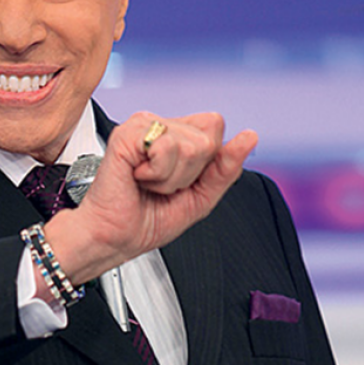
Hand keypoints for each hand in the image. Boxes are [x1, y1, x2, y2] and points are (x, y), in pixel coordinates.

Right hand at [44, 112, 256, 285]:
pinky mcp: (127, 134)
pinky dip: (158, 173)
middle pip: (209, 134)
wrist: (114, 238)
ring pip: (191, 144)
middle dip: (192, 171)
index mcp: (176, 136)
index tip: (180, 181)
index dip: (206, 162)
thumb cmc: (146, 220)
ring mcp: (142, 126)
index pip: (215, 127)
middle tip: (162, 185)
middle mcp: (159, 126)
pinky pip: (167, 147)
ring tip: (149, 184)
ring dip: (172, 177)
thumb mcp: (201, 197)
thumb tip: (249, 137)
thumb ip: (226, 167)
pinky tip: (138, 178)